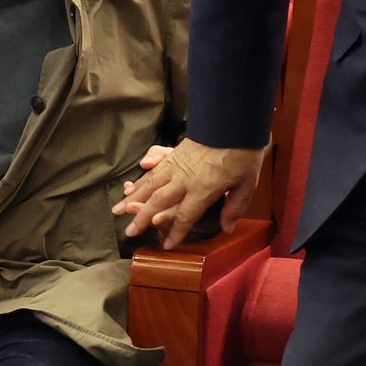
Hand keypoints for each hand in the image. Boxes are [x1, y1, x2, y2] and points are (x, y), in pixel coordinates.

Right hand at [112, 137, 265, 248]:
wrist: (233, 120)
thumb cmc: (243, 152)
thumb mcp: (247, 182)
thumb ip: (235, 206)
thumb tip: (227, 228)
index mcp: (203, 188)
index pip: (185, 216)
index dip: (175, 232)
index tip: (166, 245)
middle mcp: (184, 178)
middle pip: (158, 201)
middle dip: (142, 218)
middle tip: (129, 231)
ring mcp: (176, 164)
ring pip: (149, 184)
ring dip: (132, 198)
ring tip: (117, 209)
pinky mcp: (174, 153)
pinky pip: (153, 169)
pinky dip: (139, 179)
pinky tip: (130, 186)